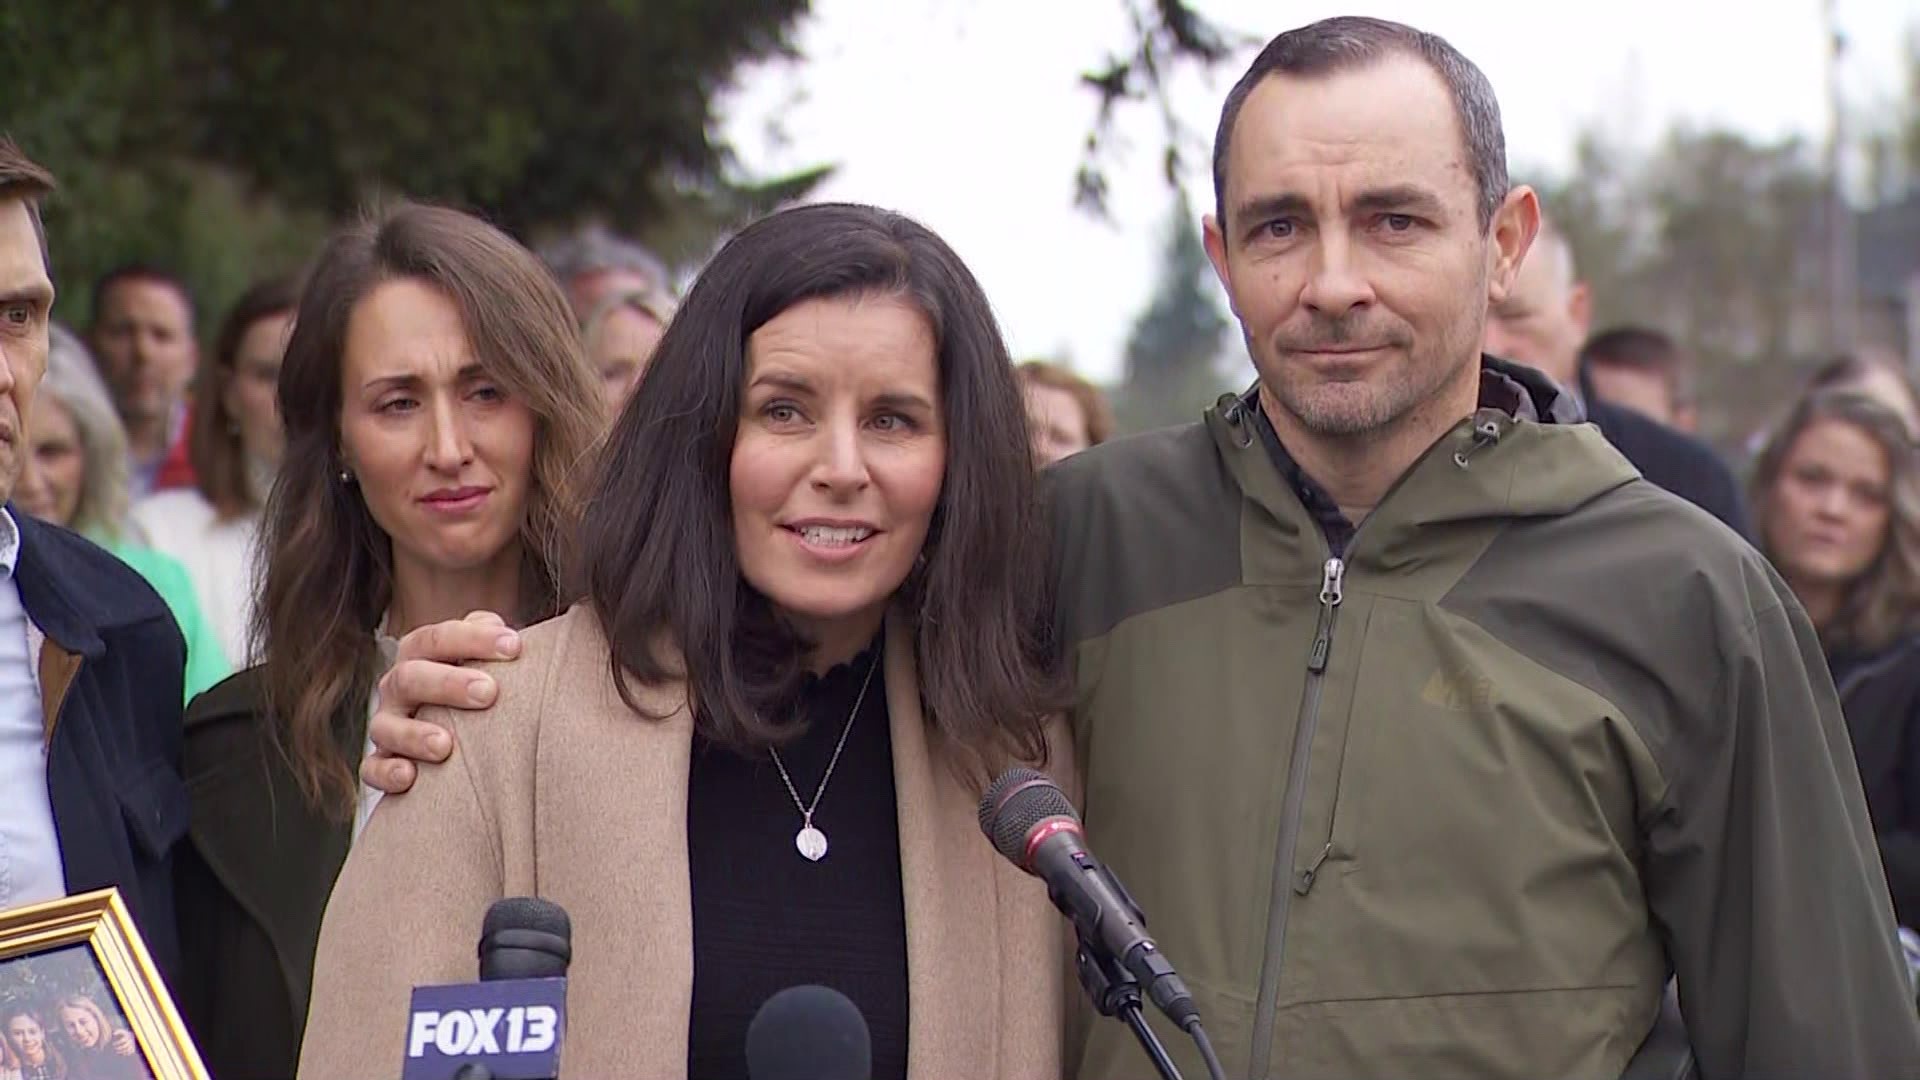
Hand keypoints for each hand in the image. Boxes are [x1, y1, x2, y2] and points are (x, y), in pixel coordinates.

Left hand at [111, 1029, 136, 1055]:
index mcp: (127, 1037)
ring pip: (128, 1049)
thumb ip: (117, 1031)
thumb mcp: (121, 1031)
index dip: (117, 1043)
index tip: (113, 1044)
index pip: (122, 1040)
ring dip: (122, 1052)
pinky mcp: (133, 1048)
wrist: (131, 1036)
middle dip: (119, 1048)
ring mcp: (132, 1045)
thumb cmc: (124, 1034)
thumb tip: (113, 1034)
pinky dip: (127, 1053)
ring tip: (117, 1052)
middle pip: (125, 1046)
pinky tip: (122, 1053)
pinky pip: (131, 1052)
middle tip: (115, 1049)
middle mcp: (130, 1041)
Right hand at [360, 611, 521, 794]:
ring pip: (386, 726)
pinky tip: (409, 777)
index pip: (438, 639)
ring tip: (445, 746)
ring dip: (414, 735)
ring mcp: (387, 725)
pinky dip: (386, 772)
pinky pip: (372, 769)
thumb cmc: (480, 685)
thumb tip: (507, 634)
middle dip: (448, 684)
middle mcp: (399, 687)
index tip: (514, 647)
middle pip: (411, 677)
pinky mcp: (380, 763)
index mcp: (421, 654)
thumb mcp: (486, 659)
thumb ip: (494, 641)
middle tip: (488, 692)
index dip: (474, 639)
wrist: (461, 732)